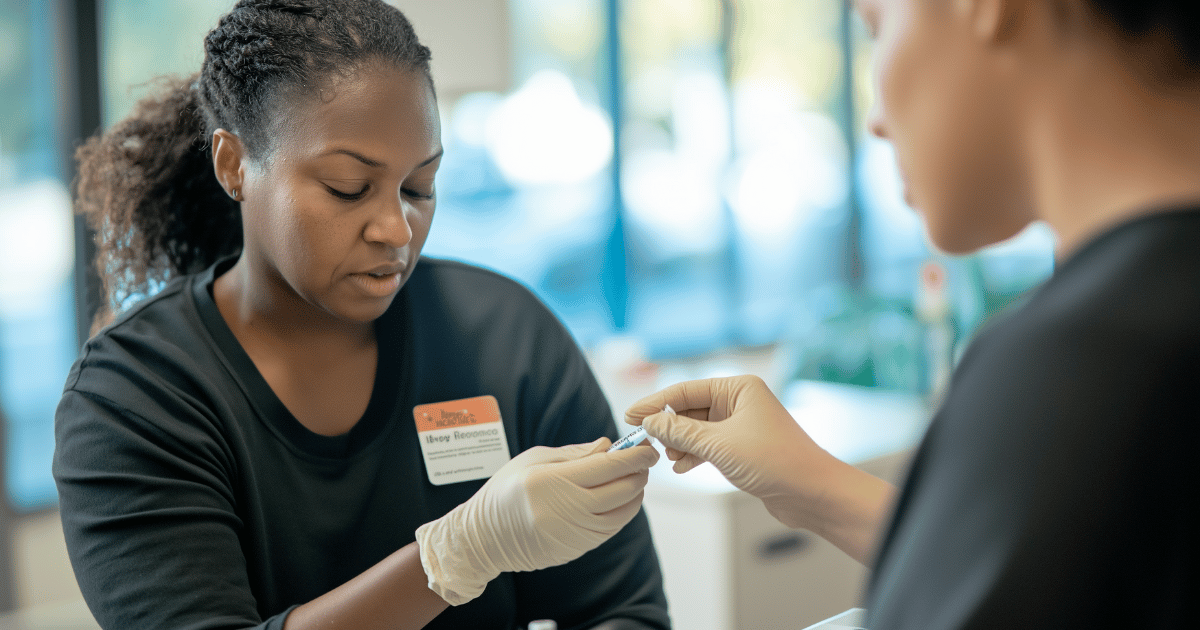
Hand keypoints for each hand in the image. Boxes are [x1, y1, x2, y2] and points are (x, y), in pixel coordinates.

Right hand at [415, 438, 658, 604]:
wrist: (485, 537)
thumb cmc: (507, 490)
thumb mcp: (534, 459)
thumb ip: (575, 453)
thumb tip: (609, 446)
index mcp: (553, 481)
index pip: (609, 467)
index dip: (635, 456)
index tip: (648, 446)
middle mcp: (567, 509)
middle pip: (623, 489)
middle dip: (640, 471)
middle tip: (644, 458)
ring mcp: (575, 533)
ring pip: (624, 512)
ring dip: (636, 492)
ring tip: (633, 476)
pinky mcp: (578, 548)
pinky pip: (612, 528)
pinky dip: (623, 511)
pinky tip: (619, 497)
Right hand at [625, 376, 838, 528]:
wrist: (812, 493)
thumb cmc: (774, 461)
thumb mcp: (719, 445)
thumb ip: (680, 432)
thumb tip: (650, 422)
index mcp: (738, 388)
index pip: (684, 390)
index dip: (654, 403)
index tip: (630, 415)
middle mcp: (740, 401)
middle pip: (689, 408)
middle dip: (668, 426)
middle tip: (644, 441)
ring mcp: (742, 424)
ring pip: (697, 428)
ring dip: (680, 442)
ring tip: (666, 456)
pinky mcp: (743, 446)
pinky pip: (709, 444)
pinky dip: (694, 454)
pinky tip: (682, 466)